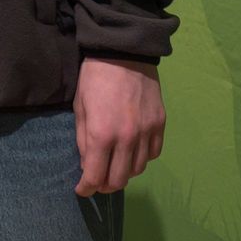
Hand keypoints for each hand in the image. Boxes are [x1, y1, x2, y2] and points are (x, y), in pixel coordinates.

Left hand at [73, 57, 164, 194]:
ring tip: (114, 165)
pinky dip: (142, 158)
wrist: (124, 51)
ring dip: (124, 172)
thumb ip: (84, 140)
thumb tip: (88, 166)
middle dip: (105, 185)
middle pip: (119, 180)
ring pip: (138, 170)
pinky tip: (132, 151)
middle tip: (97, 181)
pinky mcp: (160, 124)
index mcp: (102, 134)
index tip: (82, 190)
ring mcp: (147, 132)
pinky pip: (153, 154)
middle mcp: (127, 139)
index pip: (95, 177)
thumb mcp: (80, 108)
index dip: (86, 188)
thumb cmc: (95, 78)